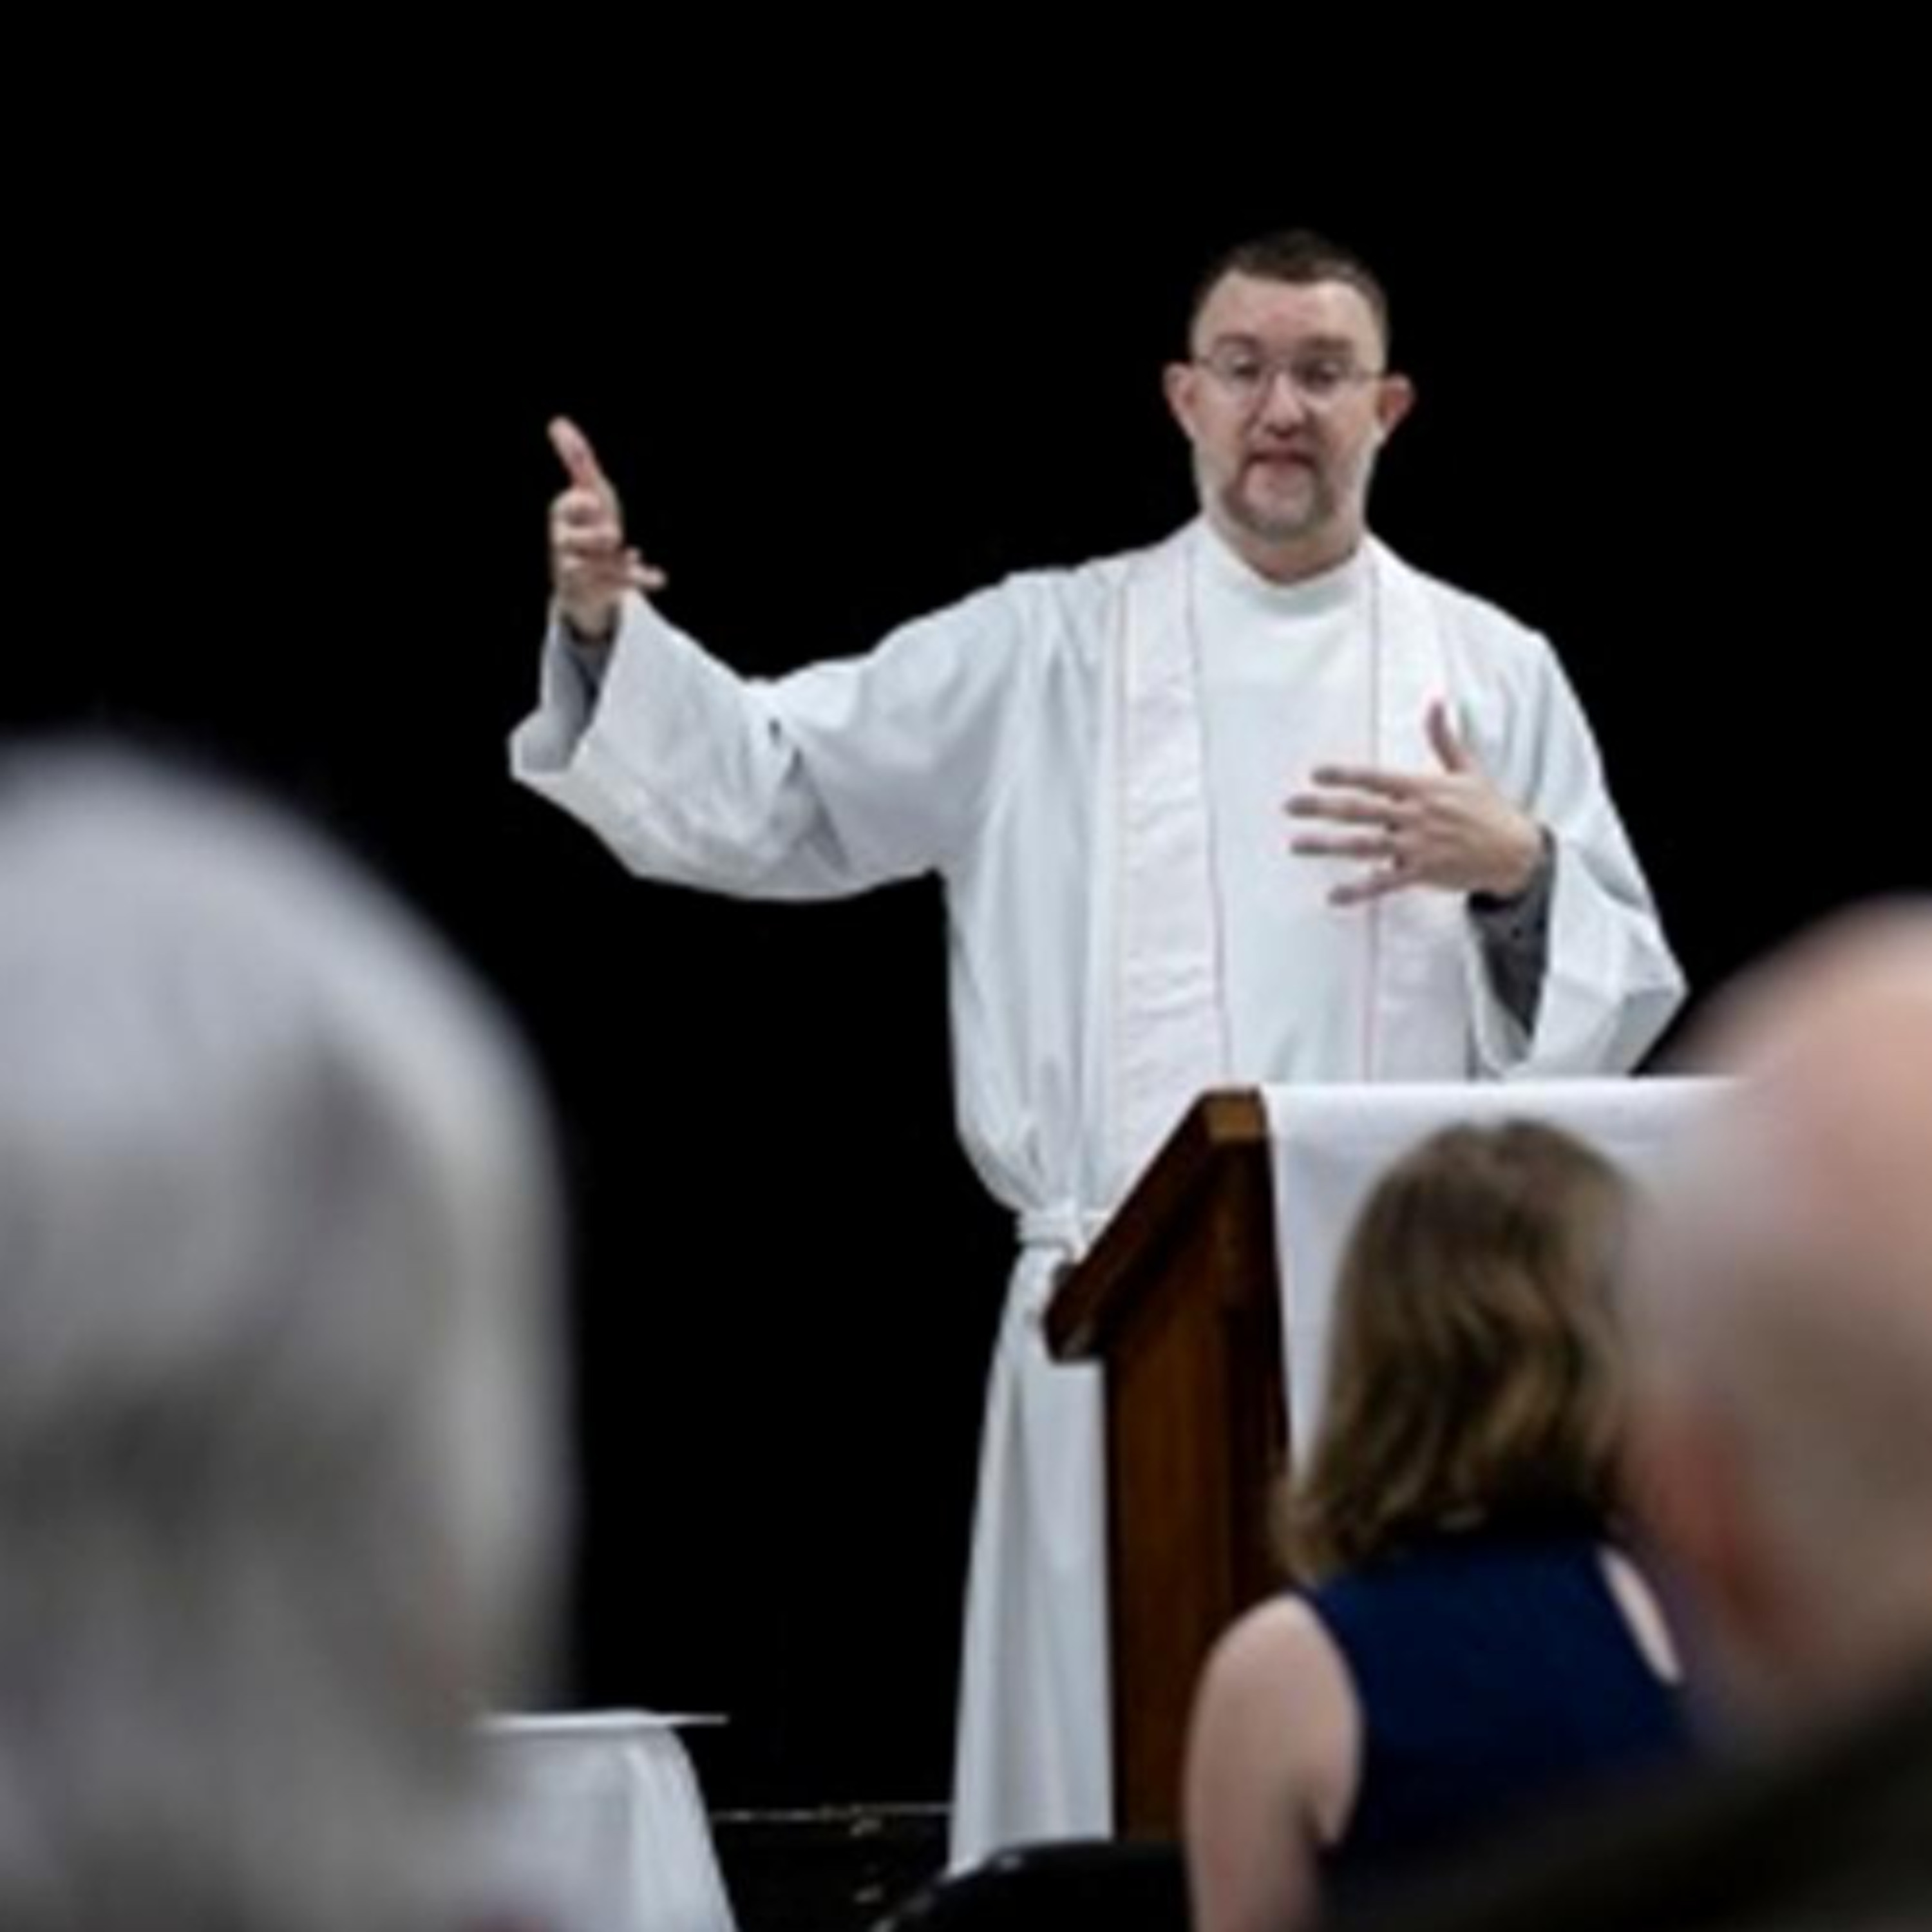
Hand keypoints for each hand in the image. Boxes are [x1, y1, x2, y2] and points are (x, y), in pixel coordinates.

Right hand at [546, 416, 665, 644]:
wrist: (585, 581)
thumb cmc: (588, 526)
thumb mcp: (588, 491)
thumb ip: (577, 459)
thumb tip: (558, 421)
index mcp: (560, 516)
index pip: (570, 505)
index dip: (587, 506)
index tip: (595, 506)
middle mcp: (561, 545)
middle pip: (578, 538)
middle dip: (600, 536)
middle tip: (611, 536)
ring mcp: (575, 571)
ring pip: (598, 565)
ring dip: (617, 560)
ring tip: (625, 555)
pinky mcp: (594, 592)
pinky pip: (619, 585)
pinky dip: (641, 579)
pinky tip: (661, 577)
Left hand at [1285, 701, 1542, 907]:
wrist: (1516, 852)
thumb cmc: (1490, 810)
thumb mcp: (1466, 770)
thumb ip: (1442, 738)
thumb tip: (1435, 704)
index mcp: (1423, 789)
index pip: (1375, 778)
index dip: (1344, 775)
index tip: (1315, 774)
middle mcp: (1416, 816)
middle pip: (1360, 810)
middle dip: (1322, 807)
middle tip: (1290, 806)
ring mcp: (1417, 847)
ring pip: (1364, 845)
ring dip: (1327, 845)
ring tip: (1296, 844)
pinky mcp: (1422, 874)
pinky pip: (1384, 883)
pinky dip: (1359, 890)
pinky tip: (1334, 895)